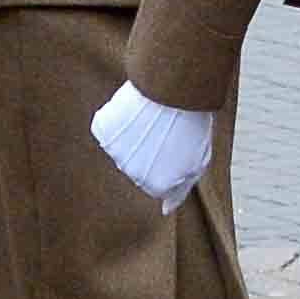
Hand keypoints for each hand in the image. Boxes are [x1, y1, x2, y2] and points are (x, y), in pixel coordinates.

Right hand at [89, 84, 217, 203]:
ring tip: (152, 116)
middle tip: (166, 128)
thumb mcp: (197, 161)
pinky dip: (118, 118)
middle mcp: (132, 174)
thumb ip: (180, 190)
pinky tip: (133, 109)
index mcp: (157, 184)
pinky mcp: (103, 129)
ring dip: (134, 133)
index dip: (169, 158)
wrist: (174, 88)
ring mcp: (115, 152)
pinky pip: (108, 128)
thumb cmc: (191, 124)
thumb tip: (166, 210)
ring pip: (123, 147)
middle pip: (138, 165)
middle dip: (150, 149)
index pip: (158, 181)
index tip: (178, 143)